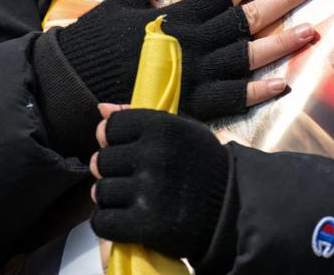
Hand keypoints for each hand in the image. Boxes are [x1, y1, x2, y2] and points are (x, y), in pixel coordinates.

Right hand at [56, 0, 317, 118]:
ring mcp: (195, 75)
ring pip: (247, 56)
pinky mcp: (191, 105)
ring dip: (281, 43)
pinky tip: (283, 83)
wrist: (76, 88)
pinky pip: (232, 98)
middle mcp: (193, 42)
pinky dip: (258, 92)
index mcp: (177, 15)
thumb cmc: (95, 45)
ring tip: (310, 29)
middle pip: (246, 18)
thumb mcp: (116, 8)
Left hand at [90, 105, 232, 264]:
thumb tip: (101, 109)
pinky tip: (122, 219)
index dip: (112, 140)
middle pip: (102, 161)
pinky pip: (103, 222)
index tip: (123, 149)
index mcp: (161, 126)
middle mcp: (153, 155)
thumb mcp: (181, 130)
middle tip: (127, 178)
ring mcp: (149, 191)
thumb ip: (139, 117)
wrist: (233, 209)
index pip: (109, 128)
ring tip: (127, 199)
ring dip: (109, 198)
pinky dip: (107, 223)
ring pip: (100, 192)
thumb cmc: (203, 164)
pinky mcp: (146, 225)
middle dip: (110, 171)